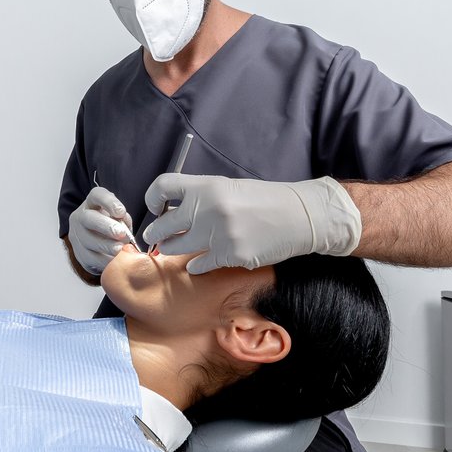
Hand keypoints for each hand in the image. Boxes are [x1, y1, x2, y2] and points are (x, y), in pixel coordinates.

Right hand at [68, 186, 134, 275]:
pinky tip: (114, 260)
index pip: (97, 196)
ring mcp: (77, 236)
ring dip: (105, 246)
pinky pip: (90, 258)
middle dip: (106, 227)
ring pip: (88, 241)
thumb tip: (125, 228)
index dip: (109, 203)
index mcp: (92, 202)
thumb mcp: (118, 217)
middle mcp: (81, 217)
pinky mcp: (79, 254)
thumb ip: (123, 219)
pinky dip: (103, 260)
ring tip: (119, 249)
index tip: (121, 212)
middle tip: (121, 233)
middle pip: (88, 219)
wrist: (97, 241)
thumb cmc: (111, 225)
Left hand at [141, 175, 362, 273]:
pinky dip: (196, 265)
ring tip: (174, 248)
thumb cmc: (266, 200)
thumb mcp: (230, 187)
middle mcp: (208, 209)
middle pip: (162, 225)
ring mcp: (218, 235)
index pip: (163, 186)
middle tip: (156, 236)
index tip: (155, 207)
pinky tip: (197, 263)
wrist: (299, 216)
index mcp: (207, 187)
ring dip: (172, 249)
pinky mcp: (230, 256)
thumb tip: (173, 211)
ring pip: (176, 248)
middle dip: (156, 233)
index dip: (152, 197)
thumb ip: (202, 197)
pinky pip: (199, 265)